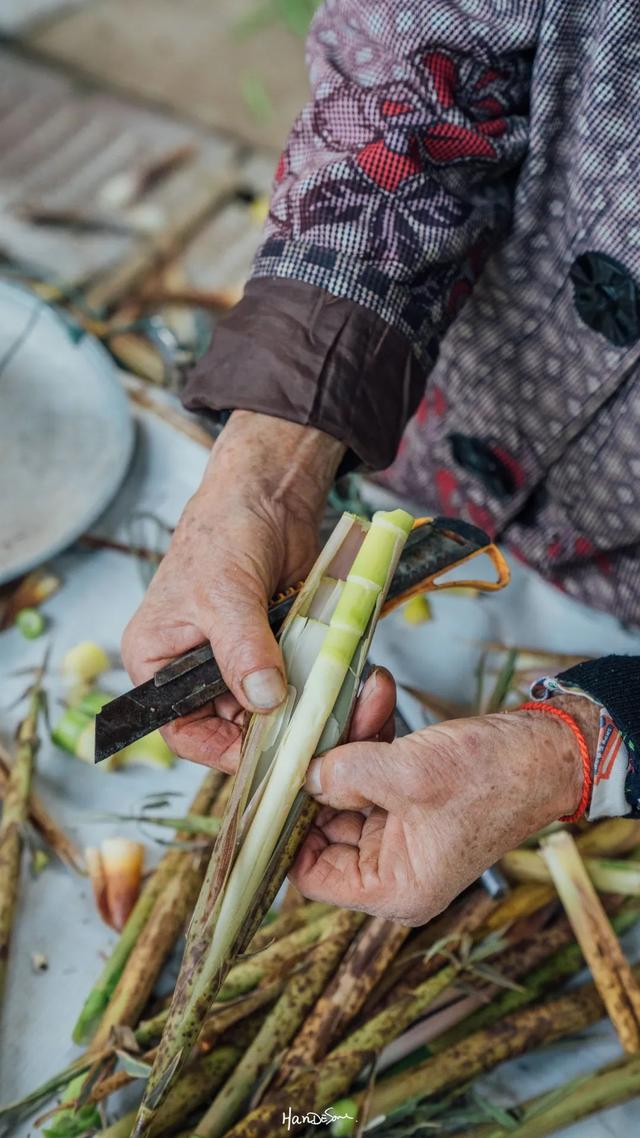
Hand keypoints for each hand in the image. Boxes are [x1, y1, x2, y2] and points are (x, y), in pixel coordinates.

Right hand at [121, 411, 344, 770]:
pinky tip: (352, 686)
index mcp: (160, 666)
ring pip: (276, 711)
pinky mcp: (280, 652)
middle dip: (278, 732)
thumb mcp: (224, 593)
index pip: (185, 731)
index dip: (223, 750)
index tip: (268, 755)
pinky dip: (325, 689)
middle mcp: (198, 672)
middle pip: (237, 727)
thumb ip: (242, 649)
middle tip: (320, 735)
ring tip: (344, 707)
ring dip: (309, 712)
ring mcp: (243, 663)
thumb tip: (264, 700)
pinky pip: (302, 686)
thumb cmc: (223, 533)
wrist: (268, 495)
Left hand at [291, 690, 595, 924]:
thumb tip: (301, 774)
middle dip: (320, 771)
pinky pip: (371, 774)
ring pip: (346, 791)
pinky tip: (375, 697)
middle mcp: (395, 869)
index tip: (273, 781)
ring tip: (360, 701)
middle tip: (313, 726)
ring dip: (347, 743)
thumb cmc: (492, 776)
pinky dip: (369, 738)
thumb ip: (346, 776)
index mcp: (395, 888)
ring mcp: (402, 834)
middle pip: (324, 825)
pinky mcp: (410, 801)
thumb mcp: (409, 774)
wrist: (549, 751)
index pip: (311, 873)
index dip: (287, 828)